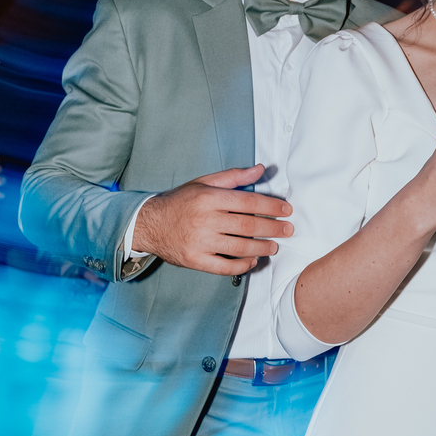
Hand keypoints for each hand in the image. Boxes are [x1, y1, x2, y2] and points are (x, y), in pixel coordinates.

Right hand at [131, 165, 293, 273]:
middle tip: (288, 230)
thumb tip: (260, 170)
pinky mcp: (195, 260)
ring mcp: (199, 242)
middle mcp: (204, 220)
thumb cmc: (179, 202)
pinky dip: (242, 265)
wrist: (148, 224)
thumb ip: (233, 177)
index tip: (286, 210)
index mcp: (208, 198)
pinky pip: (224, 266)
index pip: (248, 201)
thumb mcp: (203, 183)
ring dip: (261, 247)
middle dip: (273, 228)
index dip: (271, 206)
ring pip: (239, 247)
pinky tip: (253, 260)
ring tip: (274, 245)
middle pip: (248, 225)